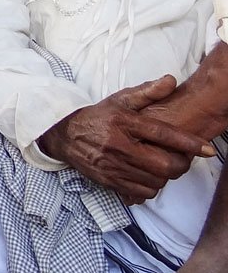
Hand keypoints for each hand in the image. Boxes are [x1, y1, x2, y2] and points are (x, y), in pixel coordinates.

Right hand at [37, 75, 212, 201]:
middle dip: (179, 165)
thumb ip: (147, 92)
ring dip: (164, 176)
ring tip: (161, 166)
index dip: (188, 143)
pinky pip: (140, 192)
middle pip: (163, 165)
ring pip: (155, 181)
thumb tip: (171, 80)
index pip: (162, 134)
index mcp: (123, 122)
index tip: (207, 149)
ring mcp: (112, 165)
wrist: (64, 135)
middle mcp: (118, 145)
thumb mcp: (119, 100)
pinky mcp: (108, 180)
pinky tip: (147, 176)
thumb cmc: (97, 117)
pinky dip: (150, 187)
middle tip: (180, 159)